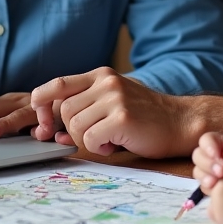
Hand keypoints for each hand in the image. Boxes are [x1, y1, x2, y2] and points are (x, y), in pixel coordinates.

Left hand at [29, 67, 189, 157]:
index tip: (42, 122)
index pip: (58, 84)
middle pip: (63, 109)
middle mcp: (106, 82)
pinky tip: (115, 144)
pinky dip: (99, 148)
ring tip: (107, 139)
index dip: (42, 103)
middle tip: (92, 137)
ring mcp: (115, 98)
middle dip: (70, 129)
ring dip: (86, 140)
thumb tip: (50, 131)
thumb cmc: (144, 118)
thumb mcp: (112, 103)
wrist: (180, 123)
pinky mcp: (122, 117)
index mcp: (101, 75)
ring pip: (74, 125)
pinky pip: (90, 138)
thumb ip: (84, 109)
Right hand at [192, 131, 222, 191]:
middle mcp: (213, 155)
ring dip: (204, 177)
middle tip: (220, 172)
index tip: (219, 157)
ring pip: (198, 171)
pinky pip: (204, 186)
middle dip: (206, 164)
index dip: (208, 147)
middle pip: (198, 156)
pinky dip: (208, 189)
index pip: (206, 140)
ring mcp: (212, 171)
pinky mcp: (215, 185)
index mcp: (221, 142)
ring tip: (216, 183)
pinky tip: (217, 192)